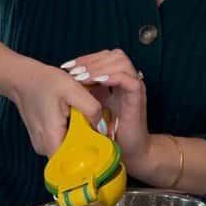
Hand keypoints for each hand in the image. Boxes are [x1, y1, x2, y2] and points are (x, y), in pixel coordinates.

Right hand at [10, 62, 103, 156]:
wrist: (23, 78)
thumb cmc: (45, 82)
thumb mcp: (72, 89)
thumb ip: (91, 108)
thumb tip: (101, 126)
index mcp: (51, 139)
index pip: (74, 164)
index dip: (92, 156)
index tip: (102, 143)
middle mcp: (45, 148)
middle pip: (75, 158)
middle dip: (89, 144)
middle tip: (93, 124)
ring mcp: (43, 146)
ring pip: (70, 151)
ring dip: (81, 138)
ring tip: (82, 119)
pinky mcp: (44, 141)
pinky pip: (64, 144)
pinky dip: (73, 134)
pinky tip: (74, 120)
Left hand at [62, 49, 149, 165]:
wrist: (131, 151)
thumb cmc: (112, 132)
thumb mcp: (94, 108)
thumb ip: (87, 94)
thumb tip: (69, 82)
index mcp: (116, 82)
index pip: (105, 57)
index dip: (87, 58)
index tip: (68, 67)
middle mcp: (127, 81)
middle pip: (114, 55)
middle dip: (91, 60)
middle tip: (74, 71)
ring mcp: (134, 88)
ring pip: (121, 62)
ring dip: (100, 67)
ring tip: (83, 77)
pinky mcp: (137, 98)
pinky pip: (128, 79)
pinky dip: (112, 77)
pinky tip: (97, 83)